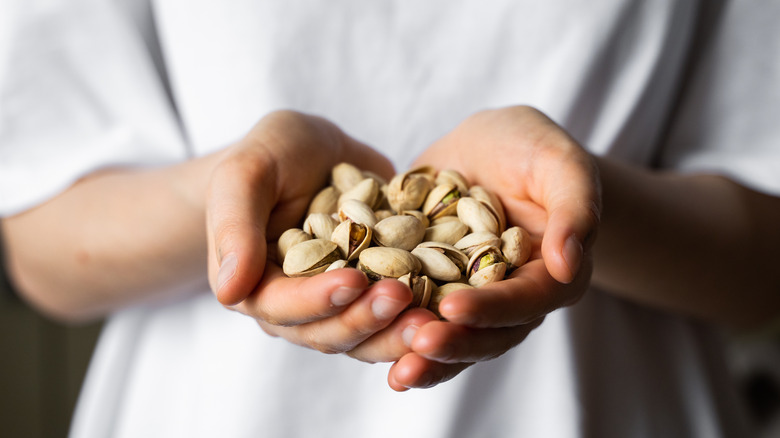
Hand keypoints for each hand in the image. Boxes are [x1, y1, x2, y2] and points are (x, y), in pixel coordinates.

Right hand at [206, 111, 436, 360]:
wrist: (313, 152)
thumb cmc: (270, 156)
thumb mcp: (245, 173)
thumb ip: (233, 226)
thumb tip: (230, 293)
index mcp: (256, 286)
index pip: (282, 307)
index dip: (316, 299)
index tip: (351, 281)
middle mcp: (299, 306)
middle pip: (329, 331)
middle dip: (366, 319)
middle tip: (403, 297)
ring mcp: (341, 304)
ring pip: (367, 336)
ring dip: (398, 330)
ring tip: (434, 315)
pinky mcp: (377, 292)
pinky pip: (399, 315)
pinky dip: (422, 314)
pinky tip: (454, 304)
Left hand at [387, 106, 600, 389]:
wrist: (488, 147)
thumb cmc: (533, 149)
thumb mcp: (562, 165)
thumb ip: (575, 209)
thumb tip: (568, 263)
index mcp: (550, 276)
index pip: (524, 302)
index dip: (491, 309)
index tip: (453, 308)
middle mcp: (509, 298)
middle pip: (486, 336)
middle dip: (453, 345)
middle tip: (416, 348)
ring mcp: (468, 297)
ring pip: (451, 337)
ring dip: (423, 357)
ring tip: (397, 372)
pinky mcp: (431, 287)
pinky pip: (415, 317)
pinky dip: (392, 331)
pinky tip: (363, 338)